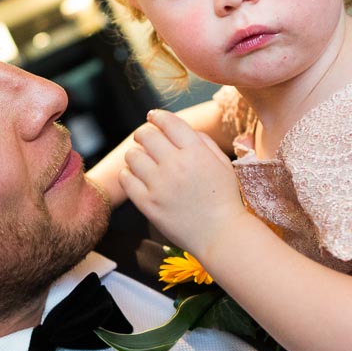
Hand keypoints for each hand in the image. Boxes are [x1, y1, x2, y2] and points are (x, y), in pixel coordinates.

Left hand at [120, 109, 248, 256]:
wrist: (221, 235)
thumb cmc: (225, 198)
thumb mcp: (222, 163)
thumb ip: (202, 142)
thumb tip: (178, 128)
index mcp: (196, 152)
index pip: (168, 122)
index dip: (157, 116)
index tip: (153, 117)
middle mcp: (176, 165)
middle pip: (146, 135)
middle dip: (144, 132)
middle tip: (145, 137)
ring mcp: (160, 185)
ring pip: (132, 155)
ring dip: (136, 153)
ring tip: (142, 159)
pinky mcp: (148, 204)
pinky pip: (126, 179)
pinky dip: (128, 174)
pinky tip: (137, 176)